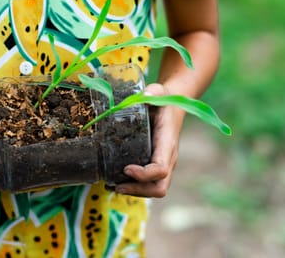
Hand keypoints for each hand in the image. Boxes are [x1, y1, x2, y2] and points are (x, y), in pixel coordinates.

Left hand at [114, 83, 182, 197]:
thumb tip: (144, 95)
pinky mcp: (155, 165)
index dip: (144, 174)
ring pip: (154, 189)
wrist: (172, 106)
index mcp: (168, 143)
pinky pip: (148, 184)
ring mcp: (163, 164)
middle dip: (138, 190)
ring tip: (112, 186)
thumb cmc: (163, 100)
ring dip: (134, 191)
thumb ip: (153, 92)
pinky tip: (115, 182)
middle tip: (116, 186)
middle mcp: (168, 158)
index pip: (161, 169)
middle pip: (160, 187)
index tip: (126, 168)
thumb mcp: (159, 92)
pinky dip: (133, 187)